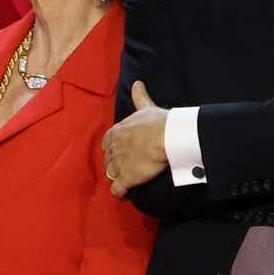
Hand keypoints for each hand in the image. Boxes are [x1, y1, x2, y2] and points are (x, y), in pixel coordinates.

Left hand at [102, 81, 170, 197]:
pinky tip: (124, 192)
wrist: (166, 136)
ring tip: (126, 179)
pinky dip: (119, 192)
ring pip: (111, 173)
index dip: (115, 147)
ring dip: (117, 176)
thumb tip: (137, 82)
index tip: (123, 150)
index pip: (108, 142)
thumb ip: (139, 96)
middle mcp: (113, 148)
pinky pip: (117, 189)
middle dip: (115, 162)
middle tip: (127, 165)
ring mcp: (118, 164)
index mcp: (115, 132)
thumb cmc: (157, 121)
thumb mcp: (146, 107)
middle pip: (108, 159)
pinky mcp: (126, 179)